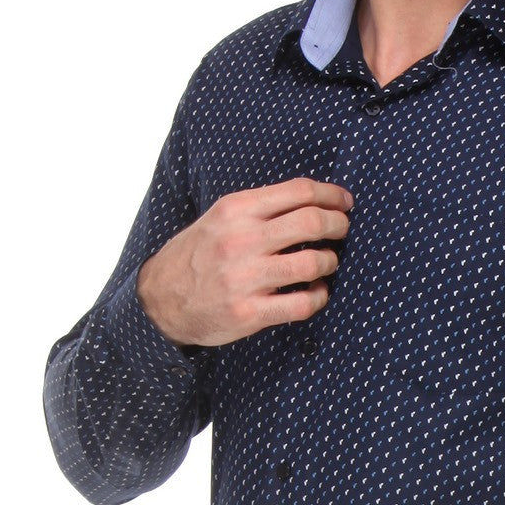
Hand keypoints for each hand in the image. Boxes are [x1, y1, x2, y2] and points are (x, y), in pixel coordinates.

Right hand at [136, 176, 353, 347]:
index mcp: (236, 209)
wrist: (159, 299)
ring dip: (330, 262)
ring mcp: (245, 278)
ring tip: (326, 263)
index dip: (332, 195)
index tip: (344, 203)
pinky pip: (303, 304)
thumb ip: (260, 209)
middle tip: (342, 231)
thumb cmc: (198, 255)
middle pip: (313, 223)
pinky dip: (319, 297)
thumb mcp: (220, 218)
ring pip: (314, 263)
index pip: (300, 191)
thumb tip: (314, 202)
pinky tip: (315, 292)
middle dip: (338, 225)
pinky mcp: (249, 312)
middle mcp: (241, 240)